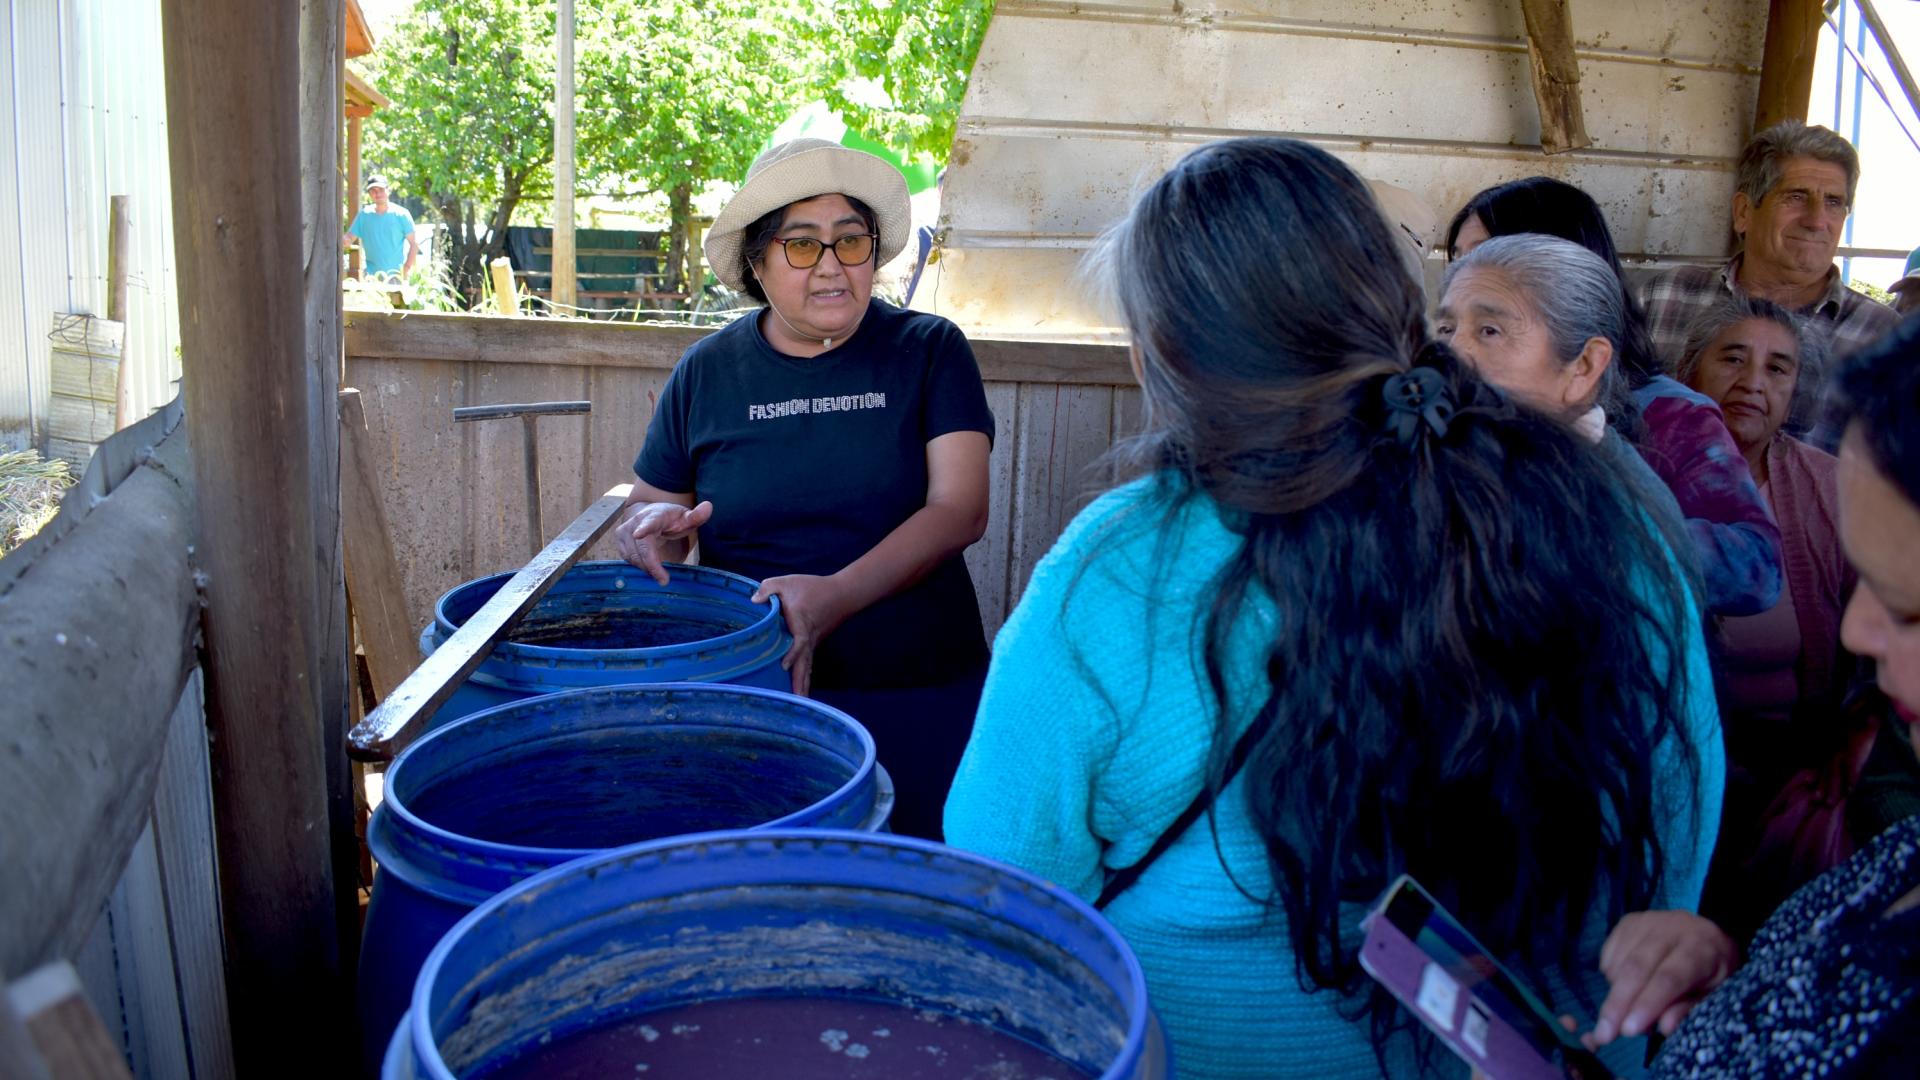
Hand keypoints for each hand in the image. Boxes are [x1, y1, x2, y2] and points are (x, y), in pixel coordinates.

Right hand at [612, 500, 710, 584]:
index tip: (639, 534)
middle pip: (642, 547)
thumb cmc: (670, 518)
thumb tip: (709, 506)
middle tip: (664, 580)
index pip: (649, 522)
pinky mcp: (620, 543)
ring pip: (634, 556)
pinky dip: (641, 567)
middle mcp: (636, 523)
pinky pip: (629, 560)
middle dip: (652, 565)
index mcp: (654, 515)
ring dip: (647, 568)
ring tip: (661, 574)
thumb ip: (696, 516)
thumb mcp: (685, 517)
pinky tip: (651, 569)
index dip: (644, 528)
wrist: (649, 514)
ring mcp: (625, 532)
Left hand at [751, 573, 853, 696]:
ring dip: (802, 684)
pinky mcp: (813, 644)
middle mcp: (808, 637)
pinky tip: (801, 691)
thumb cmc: (813, 587)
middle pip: (804, 662)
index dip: (792, 653)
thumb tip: (754, 601)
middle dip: (799, 681)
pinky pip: (808, 663)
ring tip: (798, 703)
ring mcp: (813, 643)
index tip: (784, 666)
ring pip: (807, 666)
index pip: (798, 640)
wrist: (842, 593)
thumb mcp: (787, 582)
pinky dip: (805, 678)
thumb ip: (768, 588)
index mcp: (800, 622)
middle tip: (795, 701)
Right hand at [1586, 910, 1737, 1045]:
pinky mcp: (1627, 921)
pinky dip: (1611, 978)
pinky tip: (1625, 984)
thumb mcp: (1712, 993)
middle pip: (1636, 968)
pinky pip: (1608, 955)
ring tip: (1628, 1008)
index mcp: (1699, 949)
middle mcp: (1670, 929)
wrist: (1706, 931)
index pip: (1669, 978)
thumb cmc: (1710, 969)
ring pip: (1619, 963)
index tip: (1629, 1030)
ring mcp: (1646, 922)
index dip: (1647, 1004)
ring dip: (1616, 993)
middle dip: (1618, 1004)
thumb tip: (1663, 1027)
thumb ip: (1688, 1009)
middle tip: (1604, 1034)